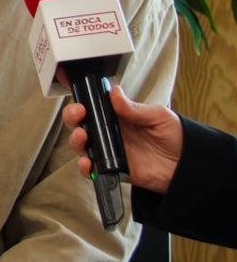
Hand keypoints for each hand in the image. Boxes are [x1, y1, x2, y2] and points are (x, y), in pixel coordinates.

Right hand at [61, 84, 182, 194]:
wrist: (190, 167)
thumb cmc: (178, 138)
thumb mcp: (159, 116)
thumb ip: (135, 108)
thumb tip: (114, 92)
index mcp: (120, 116)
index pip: (94, 104)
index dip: (81, 98)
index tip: (74, 91)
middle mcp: (111, 133)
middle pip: (81, 123)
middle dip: (72, 116)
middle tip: (78, 113)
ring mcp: (111, 151)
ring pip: (82, 145)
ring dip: (76, 140)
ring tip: (83, 136)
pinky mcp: (114, 170)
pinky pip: (93, 169)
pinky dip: (85, 167)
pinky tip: (88, 163)